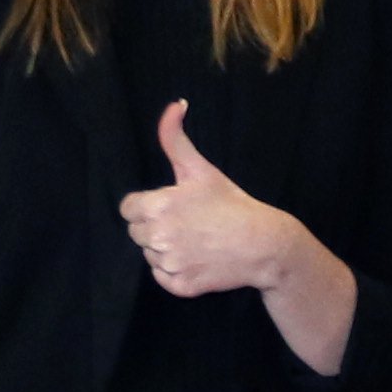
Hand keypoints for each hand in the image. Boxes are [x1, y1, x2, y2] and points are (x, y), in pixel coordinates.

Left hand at [117, 101, 313, 300]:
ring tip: (194, 239)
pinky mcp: (179, 285)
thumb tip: (174, 105)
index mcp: (157, 206)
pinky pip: (161, 276)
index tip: (169, 205)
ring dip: (164, 248)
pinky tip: (196, 257)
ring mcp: (169, 264)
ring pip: (149, 254)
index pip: (127, 208)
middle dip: (154, 225)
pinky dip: (174, 270)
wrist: (263, 244)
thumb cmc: (232, 203)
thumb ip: (176, 138)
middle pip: (136, 232)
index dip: (147, 205)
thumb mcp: (201, 168)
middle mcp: (158, 237)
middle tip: (186, 221)